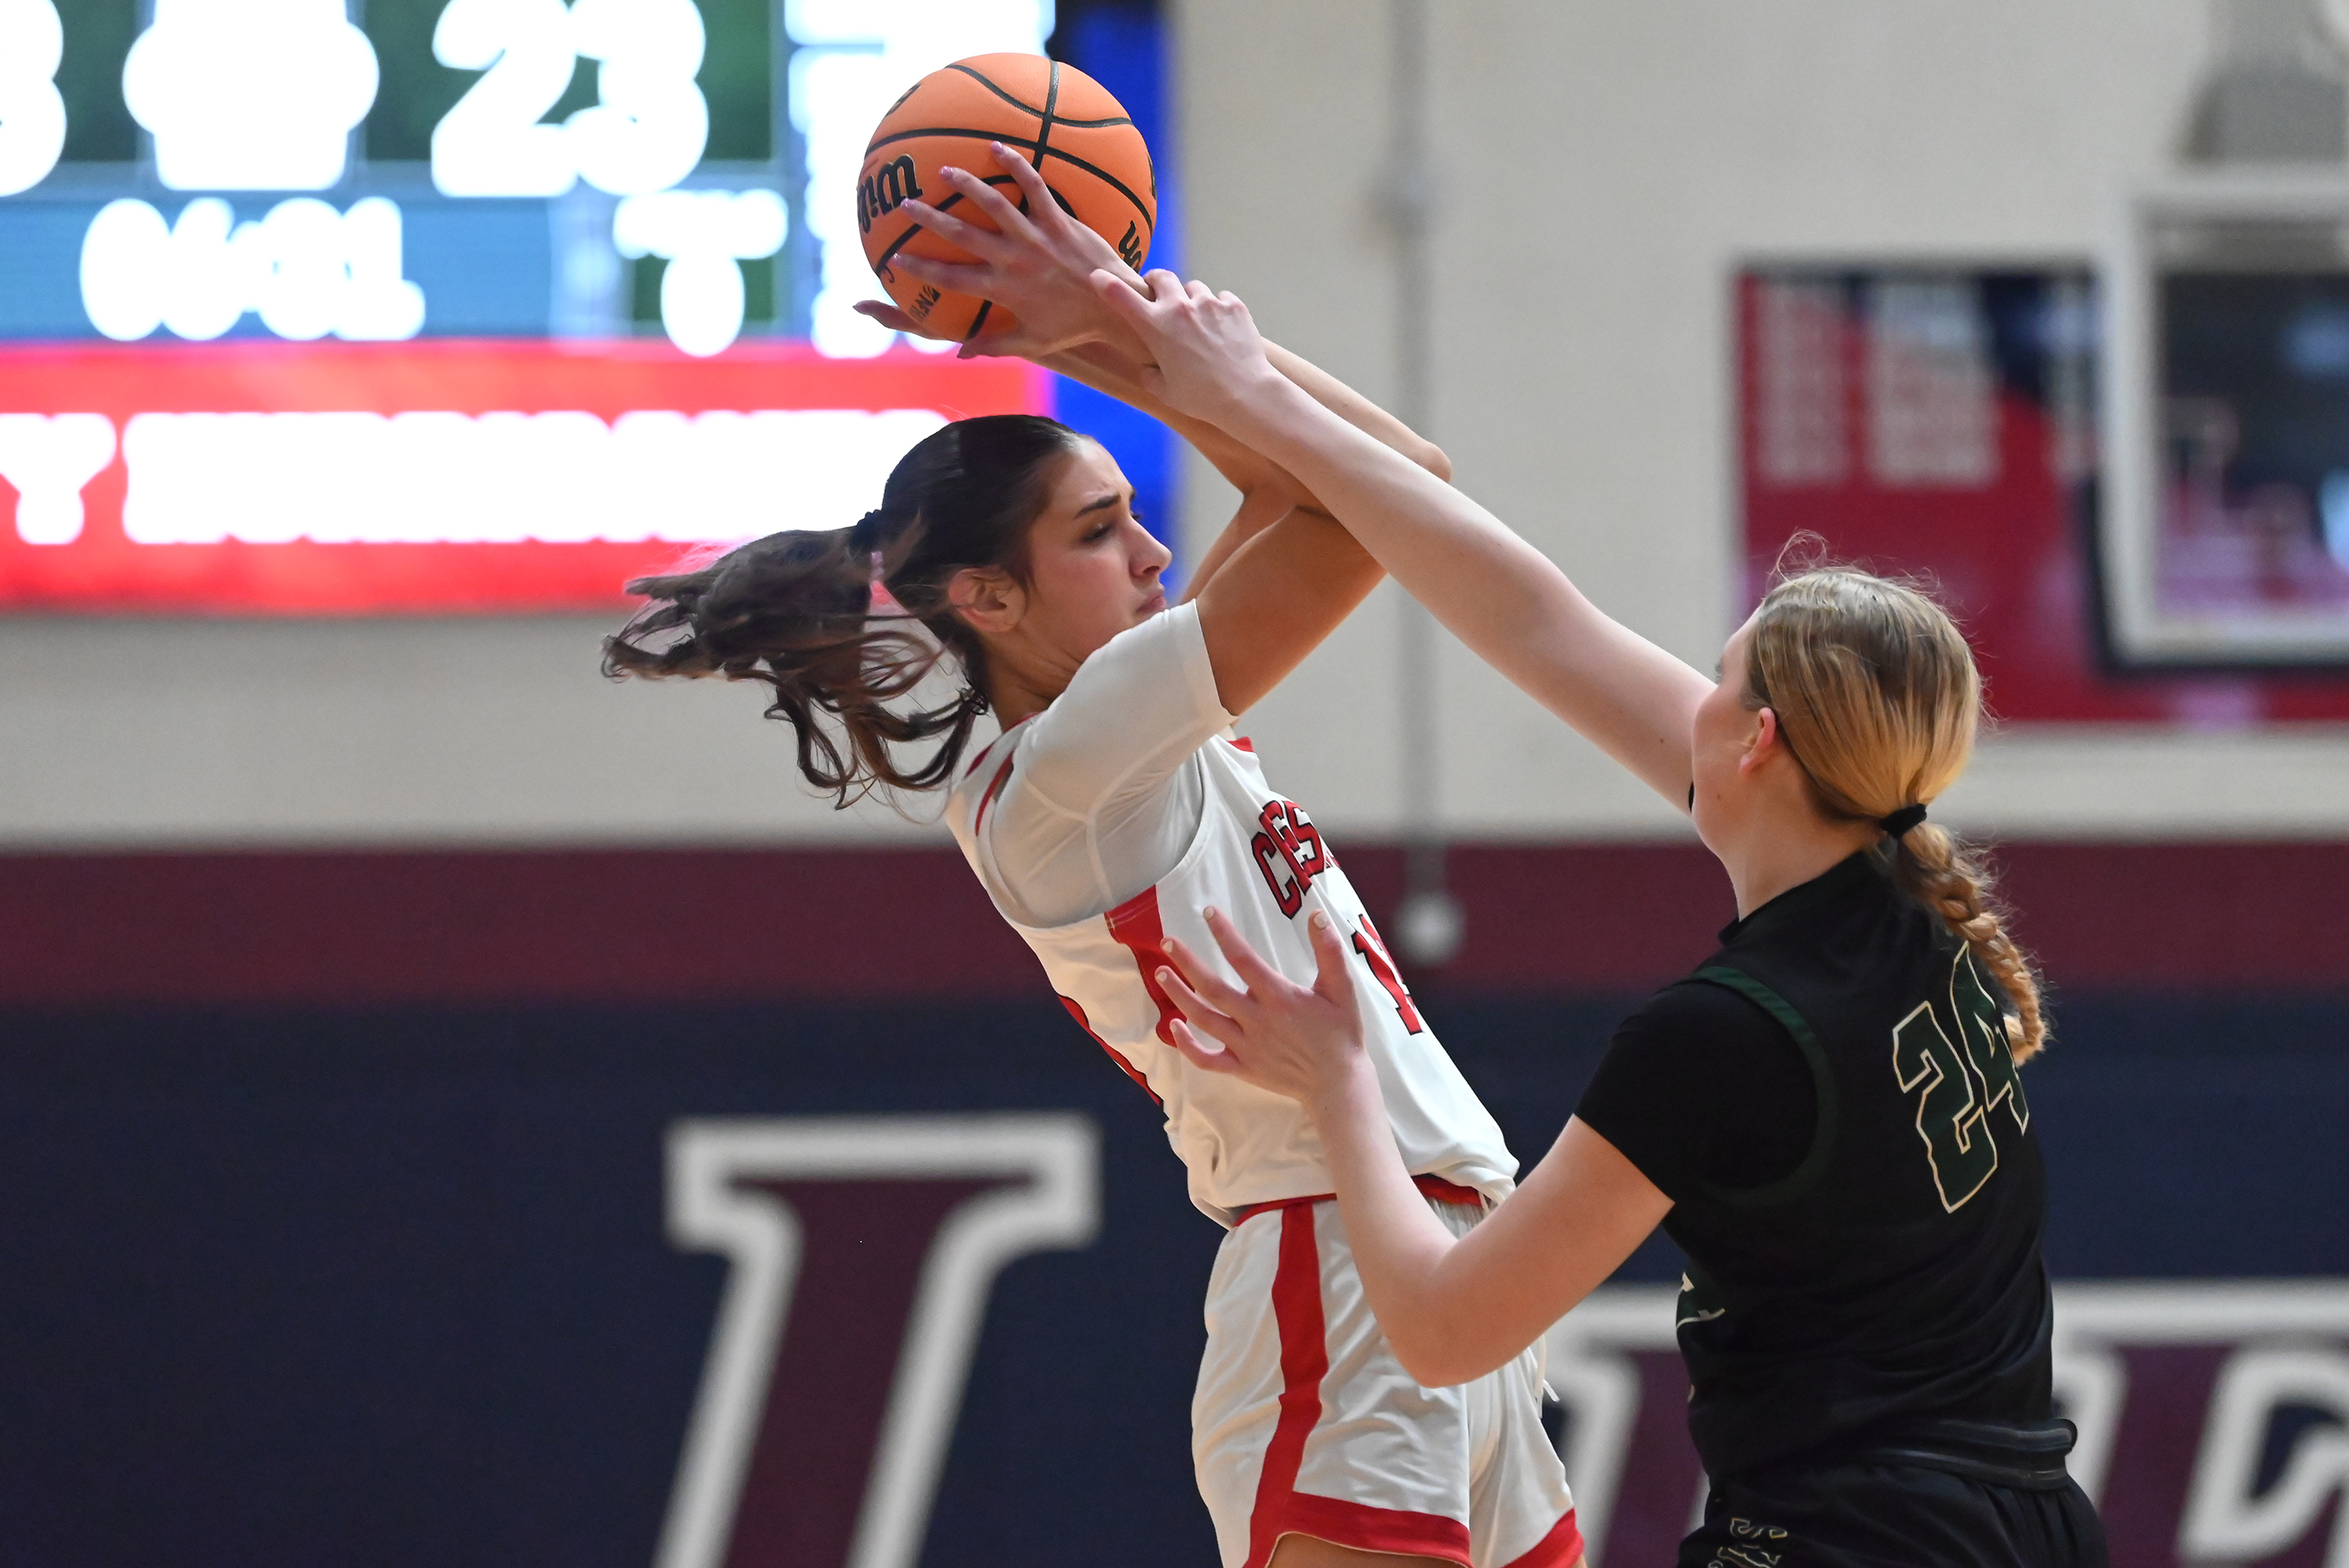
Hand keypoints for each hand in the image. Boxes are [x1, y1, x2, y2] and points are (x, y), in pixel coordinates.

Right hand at [852, 141, 1154, 360]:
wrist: (1116, 307)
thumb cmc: (1073, 328)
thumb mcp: (1031, 343)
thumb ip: (992, 346)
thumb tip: (959, 354)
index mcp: (1004, 290)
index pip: (952, 279)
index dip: (921, 268)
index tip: (894, 259)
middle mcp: (1016, 261)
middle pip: (964, 235)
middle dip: (931, 219)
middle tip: (906, 204)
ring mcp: (1038, 238)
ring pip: (996, 205)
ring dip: (968, 185)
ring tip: (946, 170)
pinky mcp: (1060, 221)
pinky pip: (1036, 187)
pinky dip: (1017, 165)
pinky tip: (998, 147)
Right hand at [1088, 267, 1287, 427]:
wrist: (1245, 394)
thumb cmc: (1201, 398)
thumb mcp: (1165, 392)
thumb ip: (1149, 376)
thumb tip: (1146, 368)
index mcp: (1155, 326)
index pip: (1121, 295)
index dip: (1106, 283)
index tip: (1100, 278)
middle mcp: (1179, 307)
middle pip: (1161, 276)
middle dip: (1157, 283)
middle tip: (1159, 295)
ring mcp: (1208, 303)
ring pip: (1193, 288)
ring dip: (1191, 300)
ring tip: (1197, 322)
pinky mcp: (1233, 305)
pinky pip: (1220, 298)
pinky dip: (1218, 309)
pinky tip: (1221, 330)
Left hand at [1154, 906, 1371, 1110]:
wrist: (1338, 1083)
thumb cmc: (1341, 1033)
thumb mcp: (1342, 990)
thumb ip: (1329, 952)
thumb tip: (1317, 915)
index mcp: (1279, 998)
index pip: (1243, 959)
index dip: (1224, 934)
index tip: (1208, 913)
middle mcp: (1256, 1020)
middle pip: (1213, 988)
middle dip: (1187, 963)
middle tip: (1167, 942)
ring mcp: (1246, 1046)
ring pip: (1203, 1019)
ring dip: (1179, 995)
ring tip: (1160, 973)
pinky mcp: (1242, 1068)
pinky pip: (1207, 1059)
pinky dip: (1186, 1045)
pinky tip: (1173, 1026)